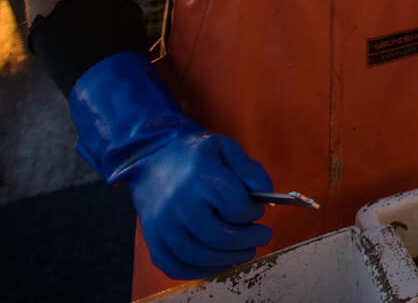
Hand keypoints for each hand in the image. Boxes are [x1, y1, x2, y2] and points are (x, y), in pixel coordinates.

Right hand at [124, 131, 275, 278]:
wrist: (151, 159)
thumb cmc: (194, 156)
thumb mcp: (225, 148)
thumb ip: (250, 170)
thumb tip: (266, 195)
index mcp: (200, 174)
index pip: (236, 208)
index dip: (253, 212)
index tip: (257, 210)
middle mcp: (178, 202)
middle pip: (219, 237)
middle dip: (249, 241)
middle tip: (261, 236)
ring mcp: (162, 225)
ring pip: (200, 257)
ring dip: (231, 258)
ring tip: (246, 250)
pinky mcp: (153, 241)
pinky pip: (177, 267)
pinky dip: (202, 270)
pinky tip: (218, 260)